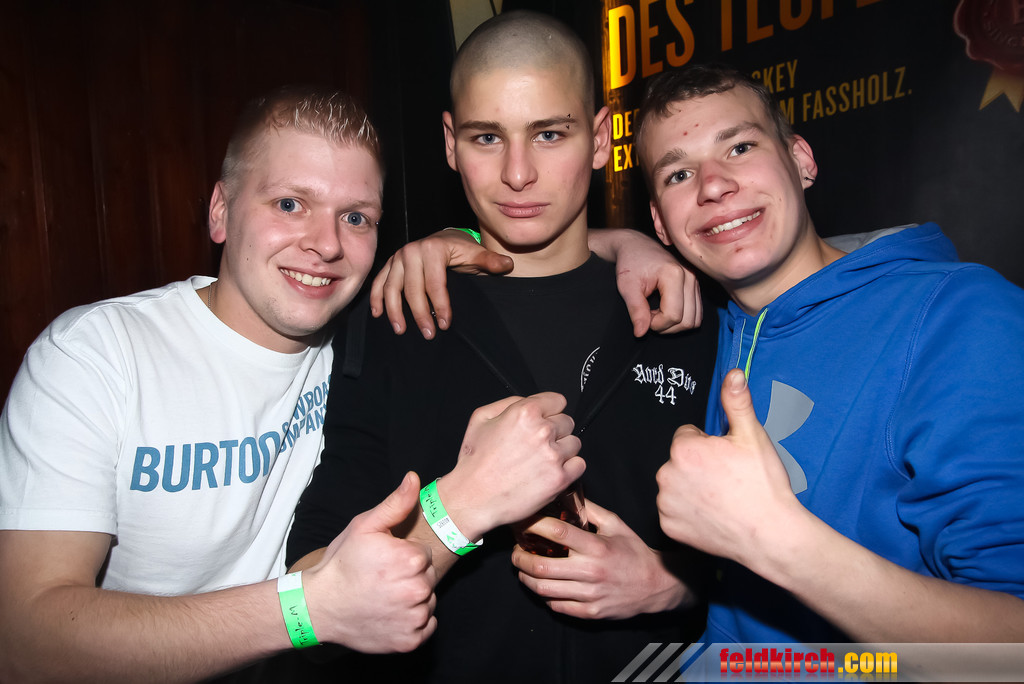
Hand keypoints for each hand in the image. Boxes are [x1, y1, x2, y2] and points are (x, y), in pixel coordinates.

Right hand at [305, 472, 437, 652]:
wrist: (318, 606)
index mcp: (411, 560)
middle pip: (427, 578)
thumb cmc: (342, 564)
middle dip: (410, 577)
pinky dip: (412, 622)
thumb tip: (414, 478)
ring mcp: (413, 619)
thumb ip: (395, 503)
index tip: (384, 562)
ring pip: (428, 602)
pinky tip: (390, 614)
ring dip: (413, 600)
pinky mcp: (409, 641)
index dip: (404, 556)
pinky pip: (426, 626)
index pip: (423, 555)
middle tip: (383, 579)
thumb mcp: (365, 526)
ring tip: (385, 596)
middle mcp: (417, 591)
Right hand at [369, 229, 513, 338]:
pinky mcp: (390, 264)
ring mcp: (398, 257)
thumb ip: (490, 261)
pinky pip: (379, 282)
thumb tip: (507, 264)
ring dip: (395, 311)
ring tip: (401, 330)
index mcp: (433, 249)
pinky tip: (379, 315)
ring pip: (391, 287)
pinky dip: (377, 299)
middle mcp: (412, 251)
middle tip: (429, 334)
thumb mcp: (476, 254)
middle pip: (412, 289)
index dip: (441, 305)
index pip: (435, 283)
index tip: (447, 324)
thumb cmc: (461, 250)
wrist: (445, 238)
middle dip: (420, 314)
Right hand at [438, 393, 584, 539]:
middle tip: (537, 443)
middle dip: (555, 430)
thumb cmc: (475, 461)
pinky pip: (579, 465)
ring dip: (562, 449)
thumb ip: (509, 403)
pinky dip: (569, 468)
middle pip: (567, 422)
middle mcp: (542, 431)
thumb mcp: (481, 418)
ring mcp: (553, 456)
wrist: (473, 498)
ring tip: (542, 460)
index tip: (544, 420)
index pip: (558, 401)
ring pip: (574, 443)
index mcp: (525, 413)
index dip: (549, 411)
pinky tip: (550, 471)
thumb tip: (530, 401)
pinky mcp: (560, 479)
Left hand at [511, 499, 686, 619]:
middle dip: (520, 558)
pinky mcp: (590, 612)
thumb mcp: (616, 525)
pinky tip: (542, 586)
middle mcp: (591, 571)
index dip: (534, 525)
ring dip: (526, 578)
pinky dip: (544, 596)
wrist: (657, 585)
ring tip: (522, 569)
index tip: (523, 522)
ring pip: (544, 589)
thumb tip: (569, 494)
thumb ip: (591, 510)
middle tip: (515, 551)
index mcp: (596, 546)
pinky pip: (557, 606)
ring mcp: (589, 594)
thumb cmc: (635, 552)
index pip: (557, 532)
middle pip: (541, 566)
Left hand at [589, 228, 701, 335]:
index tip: (642, 315)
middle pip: (687, 321)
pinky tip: (664, 309)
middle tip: (648, 316)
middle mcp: (690, 277)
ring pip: (694, 320)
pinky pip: (696, 313)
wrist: (636, 246)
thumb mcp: (626, 286)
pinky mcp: (696, 285)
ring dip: (674, 325)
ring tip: (656, 313)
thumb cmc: (630, 263)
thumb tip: (641, 334)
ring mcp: (696, 281)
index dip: (656, 324)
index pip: (673, 315)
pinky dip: (681, 318)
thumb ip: (635, 310)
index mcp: (674, 274)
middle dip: (666, 327)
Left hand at [656, 369, 800, 565]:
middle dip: (698, 465)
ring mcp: (666, 504)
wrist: (771, 534)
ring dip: (691, 488)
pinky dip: (688, 513)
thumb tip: (733, 373)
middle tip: (727, 479)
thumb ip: (737, 401)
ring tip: (722, 497)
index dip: (709, 445)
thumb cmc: (763, 484)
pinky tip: (712, 515)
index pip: (687, 435)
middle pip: (679, 460)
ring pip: (675, 485)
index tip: (727, 459)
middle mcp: (666, 475)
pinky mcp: (669, 527)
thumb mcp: (752, 436)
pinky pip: (674, 511)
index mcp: (683, 449)